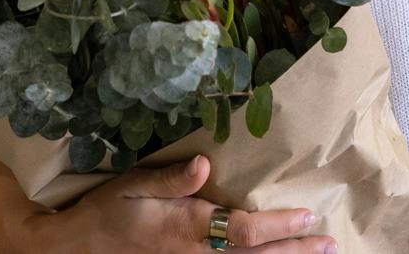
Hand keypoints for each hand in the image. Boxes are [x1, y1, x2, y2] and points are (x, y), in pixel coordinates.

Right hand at [26, 156, 335, 253]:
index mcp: (187, 228)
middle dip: (296, 250)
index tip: (309, 216)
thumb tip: (205, 163)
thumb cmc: (105, 212)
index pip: (244, 231)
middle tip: (331, 243)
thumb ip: (169, 178)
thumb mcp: (130, 185)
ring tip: (318, 253)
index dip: (280, 227)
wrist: (78, 249)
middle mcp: (197, 253)